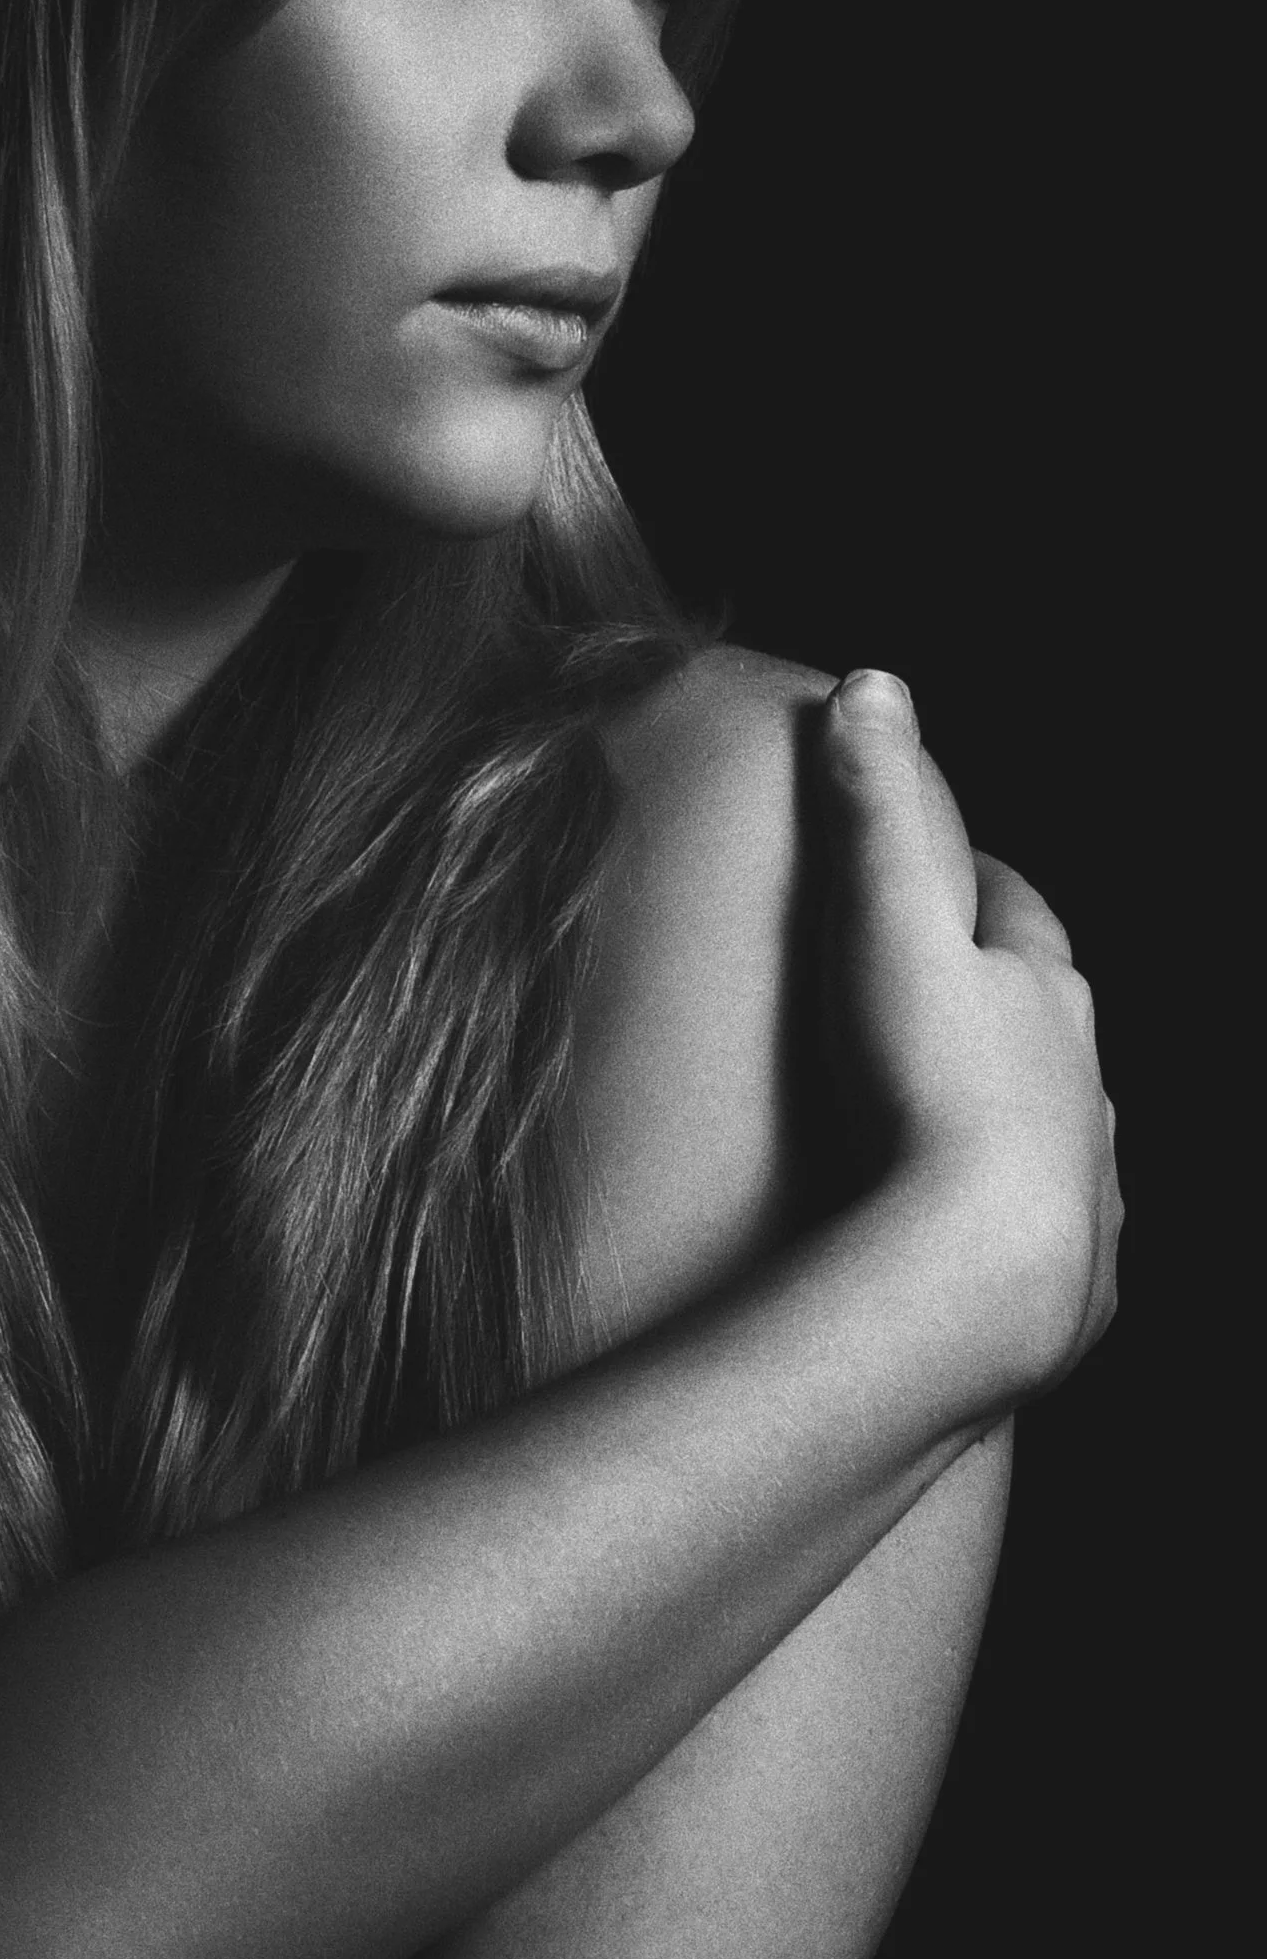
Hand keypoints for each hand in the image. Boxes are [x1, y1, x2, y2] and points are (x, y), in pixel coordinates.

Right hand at [818, 671, 1122, 1389]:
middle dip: (1011, 998)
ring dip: (1023, 1110)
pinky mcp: (1077, 1276)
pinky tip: (984, 1231)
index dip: (985, 886)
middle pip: (1053, 1021)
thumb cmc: (927, 1092)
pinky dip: (1026, 1214)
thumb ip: (875, 807)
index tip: (953, 870)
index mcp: (1045, 997)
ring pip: (1066, 1126)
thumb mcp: (887, 925)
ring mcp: (1086, 1182)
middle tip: (948, 989)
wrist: (980, 1272)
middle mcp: (1082, 1085)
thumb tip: (872, 682)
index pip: (1023, 918)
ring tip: (960, 1114)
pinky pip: (1058, 1231)